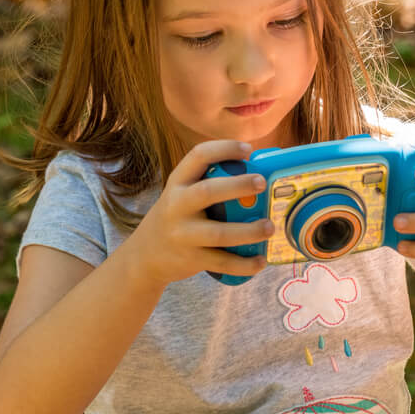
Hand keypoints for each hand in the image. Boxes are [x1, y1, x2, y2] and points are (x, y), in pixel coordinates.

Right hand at [131, 140, 271, 286]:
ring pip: (219, 233)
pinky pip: (222, 261)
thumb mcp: (181, 194)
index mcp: (178, 183)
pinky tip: (260, 260)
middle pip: (207, 191)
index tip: (247, 149)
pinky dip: (244, 264)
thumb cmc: (176, 217)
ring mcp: (183, 234)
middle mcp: (177, 205)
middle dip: (238, 186)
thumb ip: (208, 182)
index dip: (223, 149)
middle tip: (261, 183)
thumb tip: (258, 171)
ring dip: (248, 231)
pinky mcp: (191, 259)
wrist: (144, 256)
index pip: (198, 156)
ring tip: (270, 227)